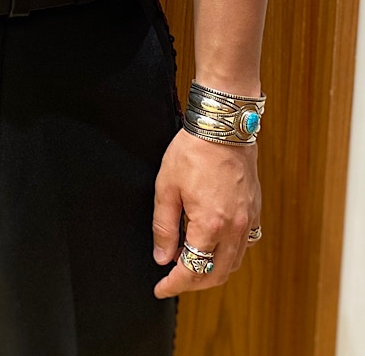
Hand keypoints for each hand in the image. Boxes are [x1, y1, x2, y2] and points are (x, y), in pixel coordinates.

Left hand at [152, 128, 261, 297]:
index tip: (161, 288)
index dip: (174, 284)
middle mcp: (234, 228)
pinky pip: (245, 245)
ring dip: (212, 271)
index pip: (192, 270)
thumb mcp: (166, 187)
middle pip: (216, 274)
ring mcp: (248, 220)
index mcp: (210, 224)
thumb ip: (164, 227)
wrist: (224, 126)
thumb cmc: (193, 151)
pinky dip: (229, 255)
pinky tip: (214, 245)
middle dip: (193, 282)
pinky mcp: (255, 211)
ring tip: (190, 263)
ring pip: (234, 263)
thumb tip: (162, 257)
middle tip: (173, 280)